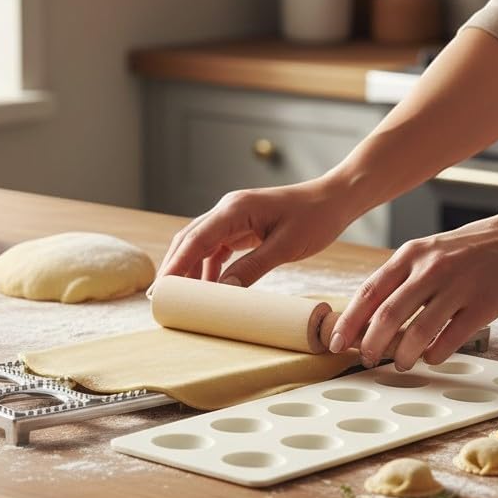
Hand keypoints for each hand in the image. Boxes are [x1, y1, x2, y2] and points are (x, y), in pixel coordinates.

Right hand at [159, 177, 352, 285]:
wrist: (335, 199)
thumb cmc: (315, 218)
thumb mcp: (285, 247)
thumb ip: (252, 268)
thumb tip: (224, 292)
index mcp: (235, 209)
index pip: (195, 239)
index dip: (176, 265)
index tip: (161, 289)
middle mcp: (228, 210)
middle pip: (190, 240)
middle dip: (174, 268)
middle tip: (161, 298)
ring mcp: (234, 217)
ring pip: (201, 244)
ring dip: (190, 269)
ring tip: (181, 298)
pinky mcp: (243, 226)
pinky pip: (217, 247)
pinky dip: (209, 267)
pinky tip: (208, 288)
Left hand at [331, 213, 497, 369]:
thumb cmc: (468, 250)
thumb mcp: (428, 252)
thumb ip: (400, 279)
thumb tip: (367, 317)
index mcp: (410, 254)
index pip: (369, 292)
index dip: (349, 322)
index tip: (336, 343)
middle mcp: (431, 269)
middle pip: (387, 315)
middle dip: (371, 344)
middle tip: (367, 359)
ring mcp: (457, 287)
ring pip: (418, 332)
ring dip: (403, 355)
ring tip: (400, 363)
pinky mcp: (483, 306)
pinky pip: (450, 339)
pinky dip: (435, 354)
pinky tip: (431, 357)